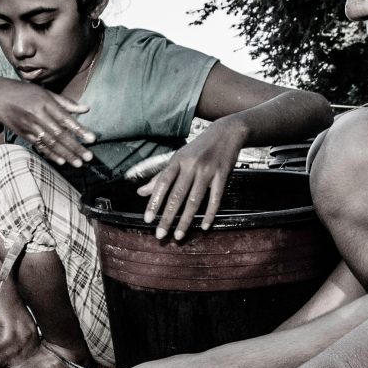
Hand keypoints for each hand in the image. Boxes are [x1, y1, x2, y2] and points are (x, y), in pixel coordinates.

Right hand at [0, 81, 96, 168]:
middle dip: (75, 147)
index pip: (66, 119)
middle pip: (59, 134)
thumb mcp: (45, 93)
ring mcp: (29, 126)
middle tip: (88, 158)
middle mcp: (37, 115)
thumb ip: (66, 103)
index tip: (92, 139)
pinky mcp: (23, 133)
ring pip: (50, 143)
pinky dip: (50, 154)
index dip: (79, 130)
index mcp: (45, 102)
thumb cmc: (24, 92)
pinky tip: (61, 161)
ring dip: (65, 154)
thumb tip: (87, 108)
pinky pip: (39, 145)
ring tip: (78, 163)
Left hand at [139, 120, 246, 239]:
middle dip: (168, 217)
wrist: (226, 132)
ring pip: (194, 200)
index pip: (162, 183)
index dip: (154, 202)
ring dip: (186, 220)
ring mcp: (208, 170)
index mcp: (177, 160)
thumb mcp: (178, 158)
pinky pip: (215, 198)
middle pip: (177, 196)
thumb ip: (160, 176)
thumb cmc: (199, 148)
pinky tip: (204, 226)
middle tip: (160, 235)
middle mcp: (191, 165)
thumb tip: (140, 192)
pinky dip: (210, 214)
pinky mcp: (222, 175)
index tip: (147, 219)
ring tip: (178, 235)